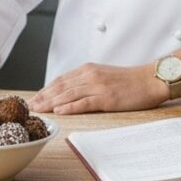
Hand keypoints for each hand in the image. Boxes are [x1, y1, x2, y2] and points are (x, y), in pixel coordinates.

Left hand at [27, 63, 167, 114]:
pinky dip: (70, 107)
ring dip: (51, 103)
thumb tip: (71, 91)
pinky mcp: (107, 98)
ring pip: (69, 95)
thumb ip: (88, 80)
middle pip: (61, 87)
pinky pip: (84, 103)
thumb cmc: (129, 80)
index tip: (35, 98)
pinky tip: (59, 111)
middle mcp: (90, 75)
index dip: (46, 89)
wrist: (150, 80)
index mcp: (88, 69)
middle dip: (43, 97)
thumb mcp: (104, 75)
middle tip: (30, 106)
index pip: (61, 79)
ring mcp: (98, 86)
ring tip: (39, 110)